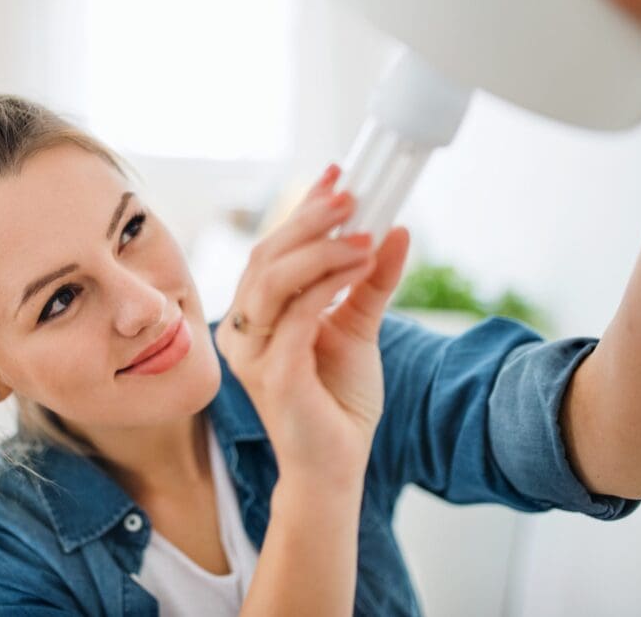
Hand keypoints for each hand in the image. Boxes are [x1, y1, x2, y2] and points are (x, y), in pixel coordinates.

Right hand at [214, 163, 409, 486]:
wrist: (335, 463)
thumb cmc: (337, 399)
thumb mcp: (357, 326)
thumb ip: (371, 281)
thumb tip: (396, 230)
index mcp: (256, 313)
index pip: (272, 250)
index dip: (302, 210)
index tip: (337, 176)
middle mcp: (244, 328)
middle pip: (267, 257)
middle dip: (310, 220)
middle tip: (352, 196)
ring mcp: (251, 352)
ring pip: (273, 280)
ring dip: (321, 250)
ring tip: (364, 233)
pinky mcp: (271, 375)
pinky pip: (295, 316)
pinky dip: (328, 284)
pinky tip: (360, 266)